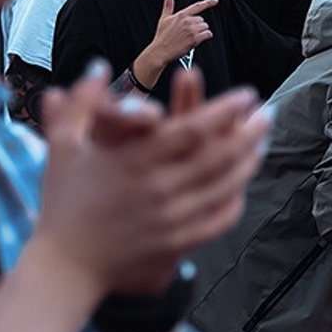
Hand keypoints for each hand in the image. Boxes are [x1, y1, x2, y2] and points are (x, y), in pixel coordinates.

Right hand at [37, 68, 267, 295]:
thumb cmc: (64, 202)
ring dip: (249, 162)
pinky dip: (236, 199)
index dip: (225, 110)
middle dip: (250, 132)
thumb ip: (82, 102)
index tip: (246, 95)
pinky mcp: (176, 243)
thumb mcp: (64, 146)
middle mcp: (158, 189)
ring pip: (224, 186)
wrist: (65, 266)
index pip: (193, 129)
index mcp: (134, 161)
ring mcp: (170, 219)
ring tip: (262, 144)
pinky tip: (241, 185)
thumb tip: (99, 65)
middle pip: (220, 156)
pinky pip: (218, 219)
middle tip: (267, 114)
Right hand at [137, 0, 217, 86]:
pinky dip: (205, 37)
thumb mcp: (164, 18)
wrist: (160, 51)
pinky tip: (197, 39)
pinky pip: (208, 34)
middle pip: (202, 20)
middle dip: (197, 26)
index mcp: (181, 15)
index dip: (208, 2)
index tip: (215, 0)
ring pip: (205, 27)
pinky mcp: (195, 39)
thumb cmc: (162, 36)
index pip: (197, 6)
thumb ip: (168, 5)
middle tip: (187, 32)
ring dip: (201, 31)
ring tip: (190, 36)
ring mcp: (192, 30)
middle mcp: (188, 21)